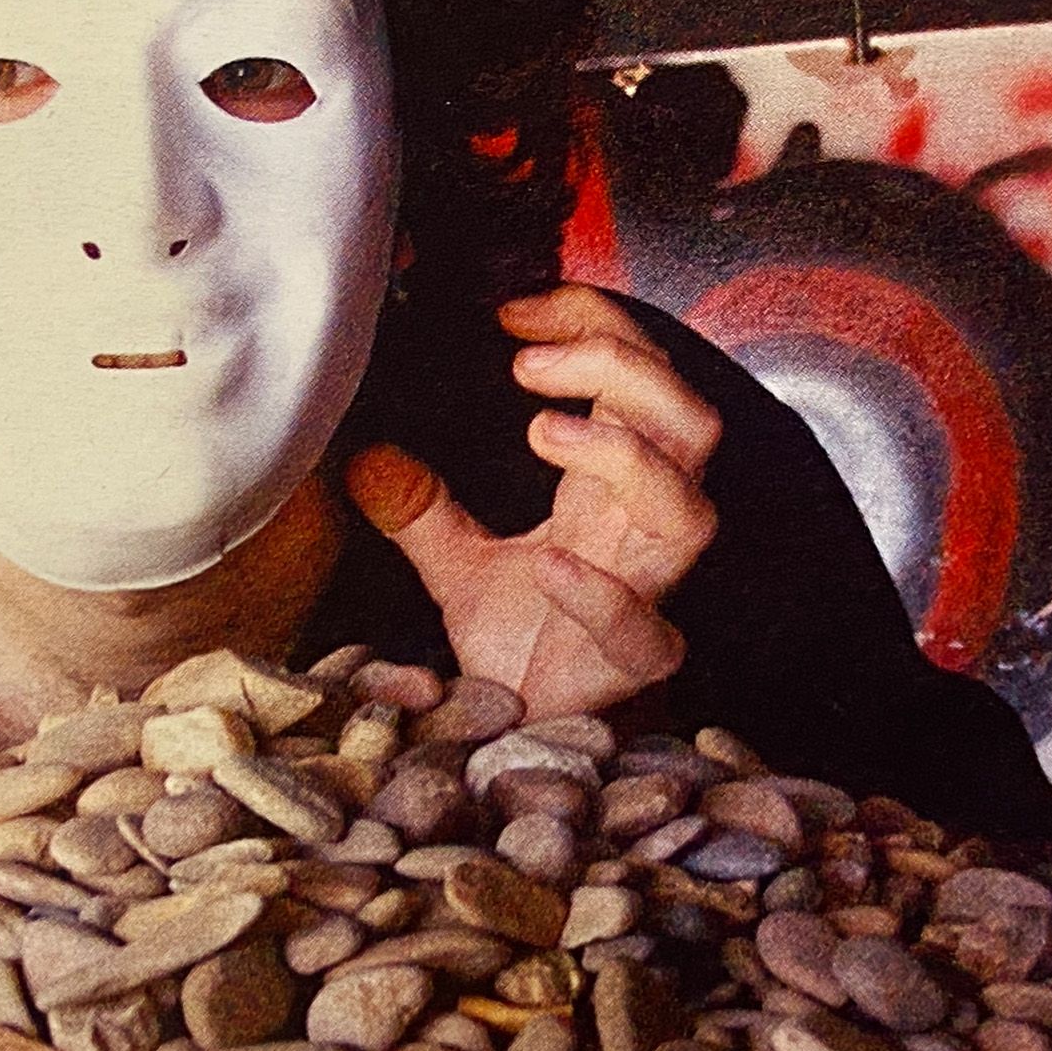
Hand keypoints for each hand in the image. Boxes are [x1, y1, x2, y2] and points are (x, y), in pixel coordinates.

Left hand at [347, 285, 720, 715]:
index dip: (596, 324)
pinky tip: (547, 566)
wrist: (524, 741)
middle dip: (622, 369)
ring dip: (624, 455)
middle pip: (689, 422)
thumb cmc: (520, 644)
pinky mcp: (632, 669)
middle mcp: (643, 529)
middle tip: (530, 363)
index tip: (516, 309)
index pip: (640, 375)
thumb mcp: (457, 563)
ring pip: (689, 510)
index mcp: (614, 488)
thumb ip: (418, 507)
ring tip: (541, 431)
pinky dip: (600, 594)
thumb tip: (363, 456)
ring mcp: (648, 595)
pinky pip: (643, 630)